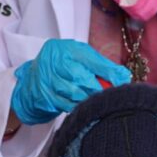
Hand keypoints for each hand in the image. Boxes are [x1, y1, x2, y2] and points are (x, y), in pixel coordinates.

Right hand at [10, 39, 130, 124]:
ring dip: (88, 99)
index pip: (90, 59)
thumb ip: (102, 66)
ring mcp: (46, 80)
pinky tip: (83, 107)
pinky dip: (78, 107)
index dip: (107, 71)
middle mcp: (54, 62)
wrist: (33, 79)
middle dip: (98, 88)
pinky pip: (66, 105)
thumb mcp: (80, 58)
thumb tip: (124, 76)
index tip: (122, 81)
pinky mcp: (44, 97)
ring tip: (96, 101)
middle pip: (81, 77)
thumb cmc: (63, 66)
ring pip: (74, 93)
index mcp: (66, 49)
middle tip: (108, 94)